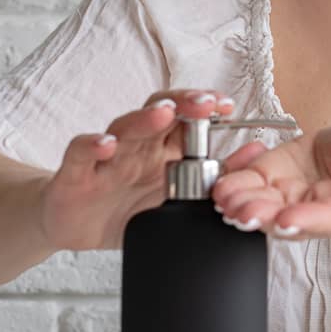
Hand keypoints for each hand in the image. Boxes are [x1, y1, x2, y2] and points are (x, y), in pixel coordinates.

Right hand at [38, 88, 236, 250]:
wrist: (73, 228)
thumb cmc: (126, 206)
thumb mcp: (175, 198)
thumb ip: (216, 175)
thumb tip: (257, 152)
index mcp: (162, 149)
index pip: (186, 117)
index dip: (205, 106)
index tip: (225, 105)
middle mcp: (136, 145)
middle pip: (158, 113)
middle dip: (183, 104)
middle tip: (205, 103)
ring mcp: (106, 157)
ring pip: (124, 127)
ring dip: (144, 119)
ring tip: (163, 113)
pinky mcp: (75, 173)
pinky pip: (81, 153)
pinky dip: (92, 145)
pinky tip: (105, 144)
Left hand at [211, 120, 330, 239]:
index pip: (323, 219)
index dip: (305, 220)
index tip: (287, 218)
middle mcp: (307, 210)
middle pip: (281, 220)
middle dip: (260, 216)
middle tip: (243, 213)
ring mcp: (282, 197)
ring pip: (257, 205)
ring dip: (238, 202)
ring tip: (225, 195)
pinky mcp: (264, 179)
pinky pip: (243, 181)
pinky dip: (231, 176)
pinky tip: (231, 167)